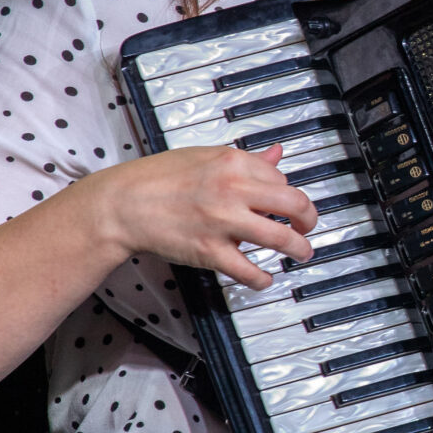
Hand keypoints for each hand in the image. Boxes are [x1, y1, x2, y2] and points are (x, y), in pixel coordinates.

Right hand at [95, 143, 316, 289]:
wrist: (124, 204)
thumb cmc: (160, 177)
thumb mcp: (207, 156)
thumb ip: (247, 159)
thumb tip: (278, 154)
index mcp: (234, 161)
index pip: (281, 176)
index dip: (286, 190)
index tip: (284, 201)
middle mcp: (234, 189)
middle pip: (293, 204)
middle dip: (309, 218)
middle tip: (308, 226)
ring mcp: (223, 222)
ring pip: (279, 238)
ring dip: (299, 248)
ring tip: (302, 252)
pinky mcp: (209, 251)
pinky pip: (248, 270)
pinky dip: (262, 278)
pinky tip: (264, 278)